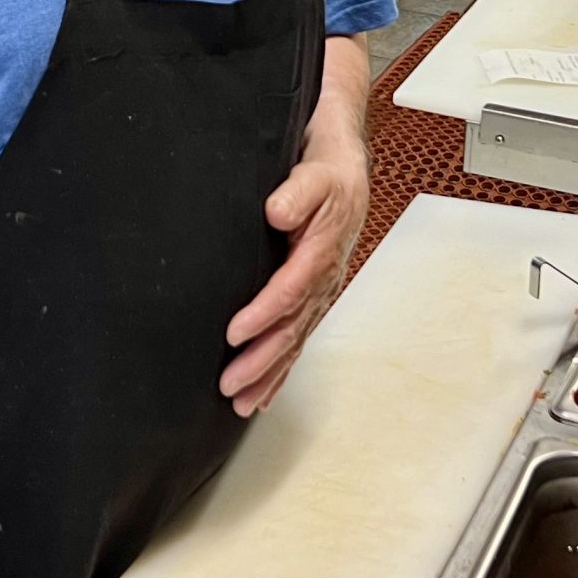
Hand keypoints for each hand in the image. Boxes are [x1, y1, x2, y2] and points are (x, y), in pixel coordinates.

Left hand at [221, 137, 369, 417]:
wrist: (347, 175)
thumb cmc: (327, 176)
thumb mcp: (312, 175)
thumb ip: (296, 193)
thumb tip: (276, 212)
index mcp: (320, 253)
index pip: (288, 290)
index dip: (262, 314)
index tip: (235, 333)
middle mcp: (322, 281)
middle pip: (290, 329)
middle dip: (261, 360)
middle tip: (230, 384)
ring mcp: (319, 295)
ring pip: (293, 342)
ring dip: (268, 374)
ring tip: (241, 402)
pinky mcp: (313, 300)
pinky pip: (298, 341)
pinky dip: (281, 371)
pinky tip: (263, 395)